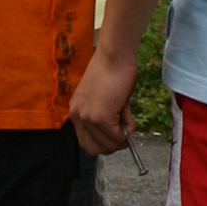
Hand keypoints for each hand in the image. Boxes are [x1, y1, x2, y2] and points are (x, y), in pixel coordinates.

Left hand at [71, 43, 136, 157]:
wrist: (114, 56)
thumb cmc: (113, 70)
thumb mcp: (104, 98)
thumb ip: (105, 115)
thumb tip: (120, 131)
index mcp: (76, 111)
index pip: (85, 141)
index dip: (103, 143)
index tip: (116, 137)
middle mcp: (77, 117)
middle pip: (93, 149)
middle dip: (111, 146)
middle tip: (124, 136)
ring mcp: (88, 118)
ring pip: (107, 145)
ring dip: (121, 139)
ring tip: (129, 122)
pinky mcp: (101, 118)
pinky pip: (117, 136)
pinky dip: (128, 131)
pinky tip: (130, 119)